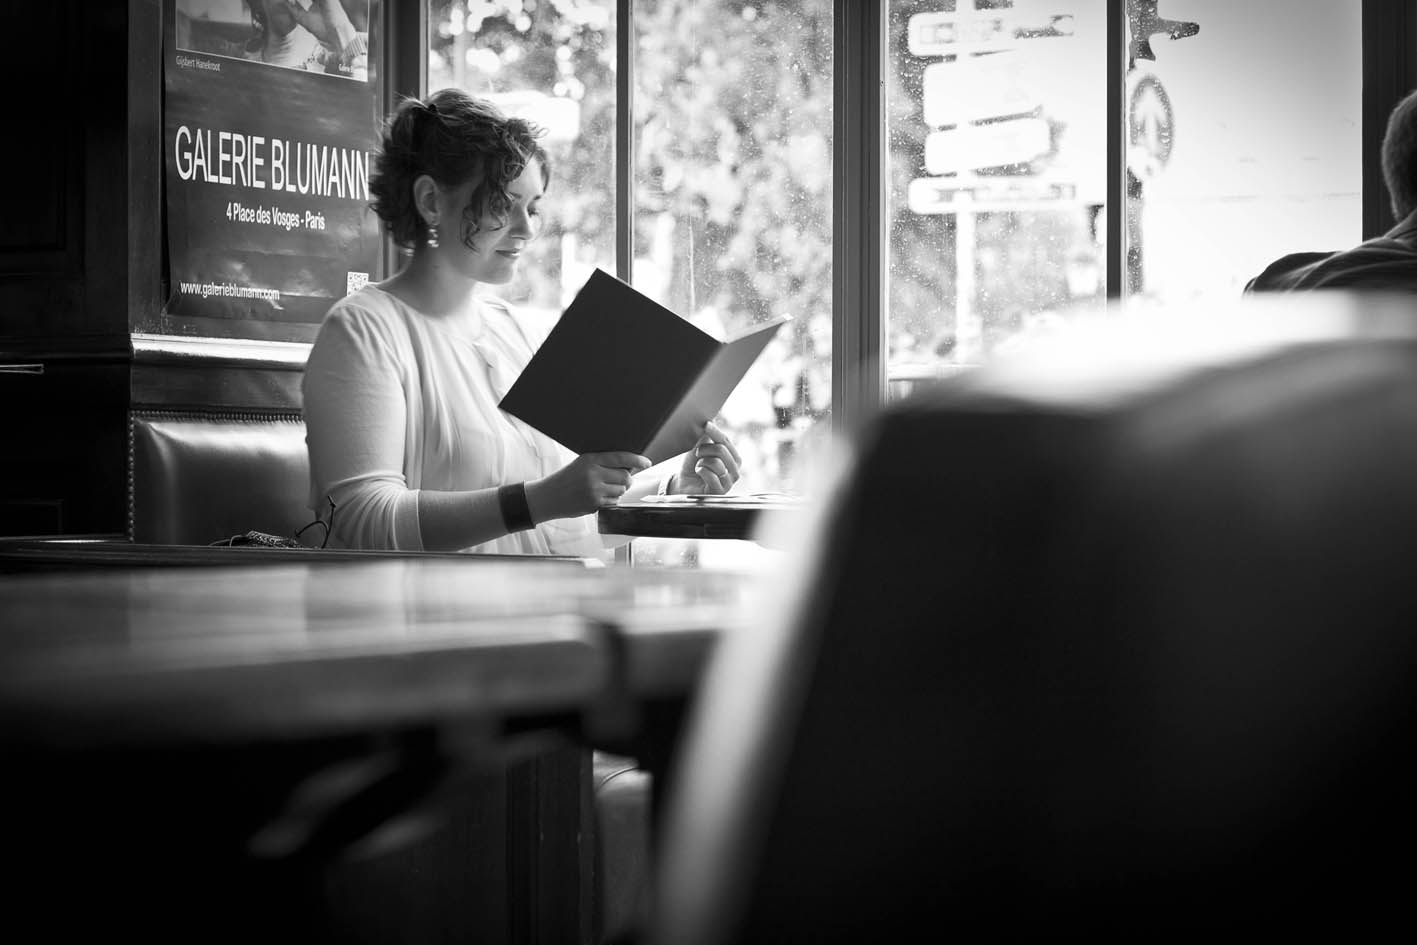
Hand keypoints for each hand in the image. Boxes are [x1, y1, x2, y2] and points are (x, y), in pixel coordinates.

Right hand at [527, 451, 651, 520]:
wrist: (548, 497)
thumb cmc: (567, 479)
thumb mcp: (582, 464)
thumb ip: (603, 463)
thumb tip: (630, 466)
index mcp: (590, 459)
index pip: (621, 457)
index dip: (637, 459)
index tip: (647, 462)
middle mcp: (593, 474)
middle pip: (626, 476)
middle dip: (627, 479)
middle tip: (619, 480)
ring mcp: (594, 490)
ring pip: (622, 490)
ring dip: (618, 491)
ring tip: (604, 490)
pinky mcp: (594, 504)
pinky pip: (614, 502)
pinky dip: (611, 501)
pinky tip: (599, 498)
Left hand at [670, 421, 741, 494]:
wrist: (684, 484)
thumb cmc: (694, 466)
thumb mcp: (700, 448)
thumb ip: (707, 437)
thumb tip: (711, 421)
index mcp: (734, 458)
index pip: (726, 441)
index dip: (715, 432)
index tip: (706, 424)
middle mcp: (735, 470)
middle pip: (721, 450)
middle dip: (705, 449)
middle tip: (697, 453)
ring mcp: (728, 482)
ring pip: (715, 462)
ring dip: (701, 462)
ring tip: (699, 465)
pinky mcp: (720, 491)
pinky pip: (709, 475)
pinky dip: (700, 471)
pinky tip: (699, 474)